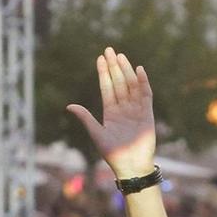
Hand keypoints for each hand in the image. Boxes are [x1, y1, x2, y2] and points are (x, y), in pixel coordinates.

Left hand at [66, 47, 156, 179]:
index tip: (100, 58)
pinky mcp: (147, 114)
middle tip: (109, 50)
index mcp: (111, 113)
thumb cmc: (113, 153)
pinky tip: (139, 70)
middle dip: (114, 67)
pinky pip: (146, 95)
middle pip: (119, 83)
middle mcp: (123, 109)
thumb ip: (85, 117)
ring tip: (120, 56)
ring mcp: (136, 110)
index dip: (104, 73)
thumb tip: (69, 106)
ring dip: (126, 71)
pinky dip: (143, 82)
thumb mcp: (96, 133)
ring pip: (131, 85)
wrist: (130, 166)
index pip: (107, 88)